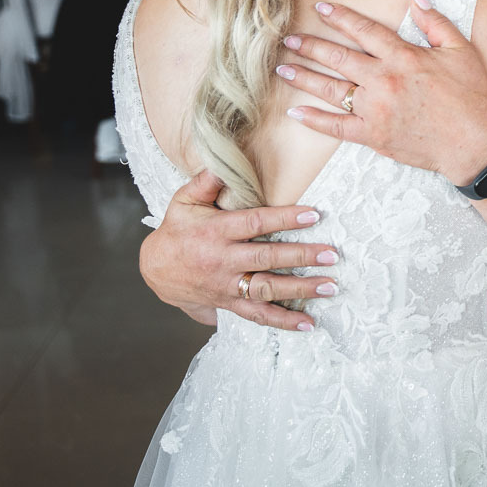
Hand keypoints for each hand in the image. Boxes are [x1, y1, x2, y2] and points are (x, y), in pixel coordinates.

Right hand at [141, 169, 338, 330]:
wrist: (155, 270)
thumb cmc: (177, 230)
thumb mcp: (184, 201)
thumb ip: (206, 181)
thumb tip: (224, 162)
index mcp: (216, 231)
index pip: (255, 223)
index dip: (284, 218)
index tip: (313, 214)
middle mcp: (223, 260)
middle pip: (266, 259)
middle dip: (301, 256)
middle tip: (331, 254)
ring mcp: (227, 285)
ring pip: (266, 289)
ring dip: (300, 290)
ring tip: (329, 286)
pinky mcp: (229, 303)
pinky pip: (257, 315)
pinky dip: (283, 321)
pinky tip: (308, 324)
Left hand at [278, 0, 486, 185]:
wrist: (476, 142)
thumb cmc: (473, 95)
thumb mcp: (461, 50)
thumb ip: (435, 22)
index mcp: (404, 57)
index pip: (365, 30)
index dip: (341, 17)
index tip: (321, 8)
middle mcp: (384, 80)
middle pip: (339, 58)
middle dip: (311, 46)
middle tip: (289, 39)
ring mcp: (376, 110)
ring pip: (331, 89)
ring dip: (305, 78)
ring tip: (284, 69)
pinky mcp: (374, 136)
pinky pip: (336, 127)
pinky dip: (314, 120)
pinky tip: (295, 113)